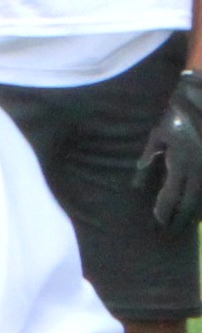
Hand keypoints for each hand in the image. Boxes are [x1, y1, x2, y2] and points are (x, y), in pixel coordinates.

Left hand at [134, 71, 201, 228]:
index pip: (169, 197)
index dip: (162, 213)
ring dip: (195, 214)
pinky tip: (200, 211)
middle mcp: (198, 170)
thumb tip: (138, 179)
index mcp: (180, 164)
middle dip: (180, 219)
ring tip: (186, 226)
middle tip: (171, 232)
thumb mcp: (158, 135)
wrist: (201, 100)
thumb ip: (149, 158)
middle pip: (189, 203)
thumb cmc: (176, 116)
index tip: (157, 224)